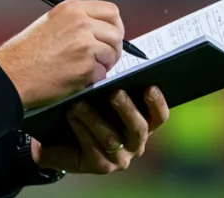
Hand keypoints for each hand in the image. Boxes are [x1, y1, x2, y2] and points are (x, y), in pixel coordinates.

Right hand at [0, 0, 123, 108]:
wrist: (12, 74)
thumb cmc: (25, 53)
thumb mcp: (51, 22)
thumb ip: (77, 21)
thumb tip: (100, 30)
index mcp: (72, 9)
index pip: (111, 11)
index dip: (115, 26)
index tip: (111, 35)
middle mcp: (81, 23)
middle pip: (116, 33)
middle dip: (113, 48)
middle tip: (103, 57)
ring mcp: (85, 45)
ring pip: (111, 54)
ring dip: (102, 65)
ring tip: (83, 68)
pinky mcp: (85, 67)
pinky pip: (102, 73)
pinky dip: (92, 79)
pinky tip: (75, 77)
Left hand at [32, 86, 169, 174]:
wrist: (63, 140)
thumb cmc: (89, 110)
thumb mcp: (101, 97)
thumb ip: (112, 85)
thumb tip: (113, 57)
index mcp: (143, 123)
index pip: (159, 116)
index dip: (157, 103)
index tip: (150, 87)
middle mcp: (136, 143)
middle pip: (139, 128)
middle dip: (128, 110)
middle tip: (115, 93)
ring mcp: (120, 158)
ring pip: (112, 139)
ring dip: (94, 119)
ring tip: (79, 103)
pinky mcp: (102, 166)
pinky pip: (94, 148)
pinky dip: (82, 131)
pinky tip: (71, 117)